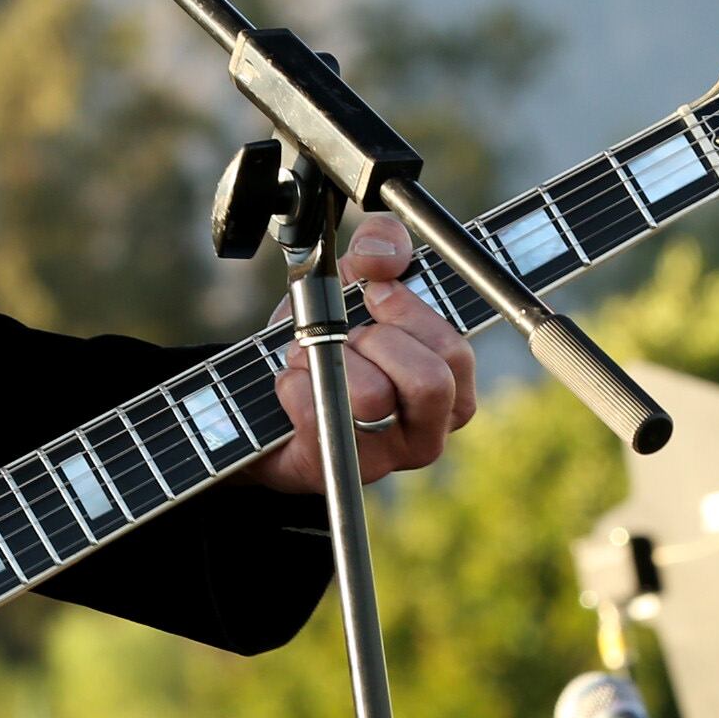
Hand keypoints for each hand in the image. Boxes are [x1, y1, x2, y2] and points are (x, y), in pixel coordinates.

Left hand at [253, 218, 477, 496]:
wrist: (263, 387)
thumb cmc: (326, 335)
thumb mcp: (355, 278)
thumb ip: (381, 246)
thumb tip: (384, 254)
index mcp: (450, 387)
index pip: (455, 353)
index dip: (410, 313)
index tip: (375, 292)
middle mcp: (428, 432)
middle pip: (430, 382)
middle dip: (376, 342)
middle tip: (348, 334)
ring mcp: (383, 460)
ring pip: (374, 398)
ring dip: (330, 360)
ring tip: (312, 357)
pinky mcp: (333, 471)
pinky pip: (320, 413)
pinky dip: (294, 382)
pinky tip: (290, 381)